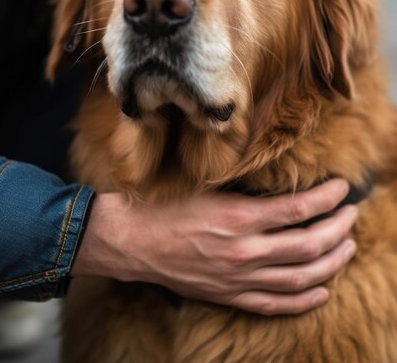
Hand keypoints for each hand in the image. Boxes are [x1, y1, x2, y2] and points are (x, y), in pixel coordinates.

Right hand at [71, 178, 356, 314]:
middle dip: (338, 229)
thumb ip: (246, 190)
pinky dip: (303, 299)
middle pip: (308, 244)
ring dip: (330, 263)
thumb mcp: (208, 188)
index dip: (327, 199)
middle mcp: (244, 250)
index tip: (341, 188)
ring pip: (300, 276)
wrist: (134, 240)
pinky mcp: (230, 295)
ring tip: (347, 247)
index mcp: (239, 217)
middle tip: (351, 215)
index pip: (299, 210)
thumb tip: (280, 183)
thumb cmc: (167, 206)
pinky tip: (321, 290)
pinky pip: (276, 304)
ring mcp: (239, 277)